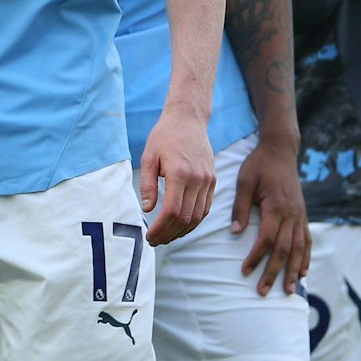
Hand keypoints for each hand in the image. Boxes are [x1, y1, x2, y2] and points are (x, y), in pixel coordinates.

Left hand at [141, 111, 214, 244]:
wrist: (188, 119)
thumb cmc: (165, 136)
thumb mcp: (149, 156)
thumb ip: (148, 184)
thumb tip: (147, 209)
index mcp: (180, 173)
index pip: (172, 211)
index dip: (161, 228)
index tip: (150, 236)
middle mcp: (198, 179)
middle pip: (186, 218)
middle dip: (169, 234)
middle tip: (155, 241)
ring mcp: (208, 180)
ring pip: (198, 217)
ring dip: (182, 231)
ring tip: (166, 237)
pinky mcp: (213, 180)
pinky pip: (206, 208)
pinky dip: (194, 221)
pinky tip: (181, 225)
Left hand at [232, 135, 310, 294]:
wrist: (280, 150)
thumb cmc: (259, 165)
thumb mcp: (244, 181)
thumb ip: (240, 207)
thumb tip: (235, 233)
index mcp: (275, 206)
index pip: (267, 238)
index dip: (256, 257)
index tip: (245, 271)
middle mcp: (291, 214)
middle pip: (284, 249)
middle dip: (274, 272)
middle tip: (263, 291)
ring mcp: (300, 215)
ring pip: (299, 249)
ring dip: (293, 271)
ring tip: (289, 291)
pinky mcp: (303, 215)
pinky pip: (307, 240)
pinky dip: (306, 258)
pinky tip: (303, 272)